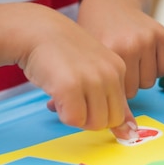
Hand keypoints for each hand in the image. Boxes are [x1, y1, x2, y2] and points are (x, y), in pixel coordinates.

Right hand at [16, 4, 137, 135]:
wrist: (34, 30)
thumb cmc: (60, 52)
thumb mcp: (93, 69)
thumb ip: (111, 98)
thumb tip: (129, 133)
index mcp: (118, 69)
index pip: (121, 111)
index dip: (98, 110)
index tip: (84, 96)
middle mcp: (109, 74)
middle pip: (111, 121)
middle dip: (91, 118)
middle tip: (74, 99)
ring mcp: (91, 80)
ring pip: (95, 124)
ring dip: (77, 117)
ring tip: (65, 95)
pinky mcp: (71, 87)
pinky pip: (74, 120)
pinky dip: (63, 114)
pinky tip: (56, 95)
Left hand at [77, 0, 163, 97]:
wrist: (108, 3)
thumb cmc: (95, 34)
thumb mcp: (88, 58)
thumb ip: (93, 86)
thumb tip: (92, 119)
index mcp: (109, 52)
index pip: (120, 94)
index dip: (114, 90)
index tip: (108, 80)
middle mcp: (130, 44)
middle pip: (136, 89)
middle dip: (129, 83)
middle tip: (120, 65)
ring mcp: (148, 38)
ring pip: (151, 80)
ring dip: (143, 75)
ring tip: (132, 59)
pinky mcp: (162, 34)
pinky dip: (158, 66)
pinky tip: (146, 55)